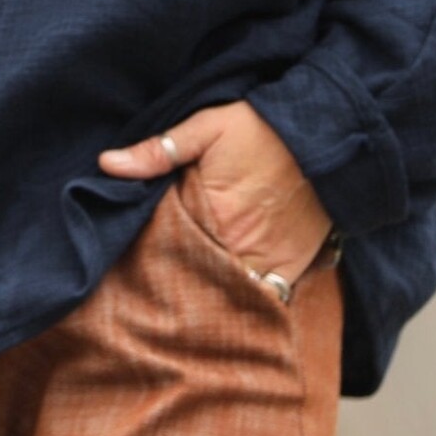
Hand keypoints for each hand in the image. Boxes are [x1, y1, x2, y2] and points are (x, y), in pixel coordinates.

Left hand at [99, 101, 333, 289]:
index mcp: (212, 215)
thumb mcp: (208, 127)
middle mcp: (240, 248)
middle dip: (178, 291)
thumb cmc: (263, 128)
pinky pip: (265, 299)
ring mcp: (270, 263)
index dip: (150, 266)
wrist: (328, 135)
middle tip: (155, 299)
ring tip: (188, 308)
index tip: (132, 274)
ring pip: (230, 299)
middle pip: (197, 284)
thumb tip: (106, 164)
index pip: (168, 254)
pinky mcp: (293, 268)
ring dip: (212, 299)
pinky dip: (248, 302)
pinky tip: (229, 300)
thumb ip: (158, 150)